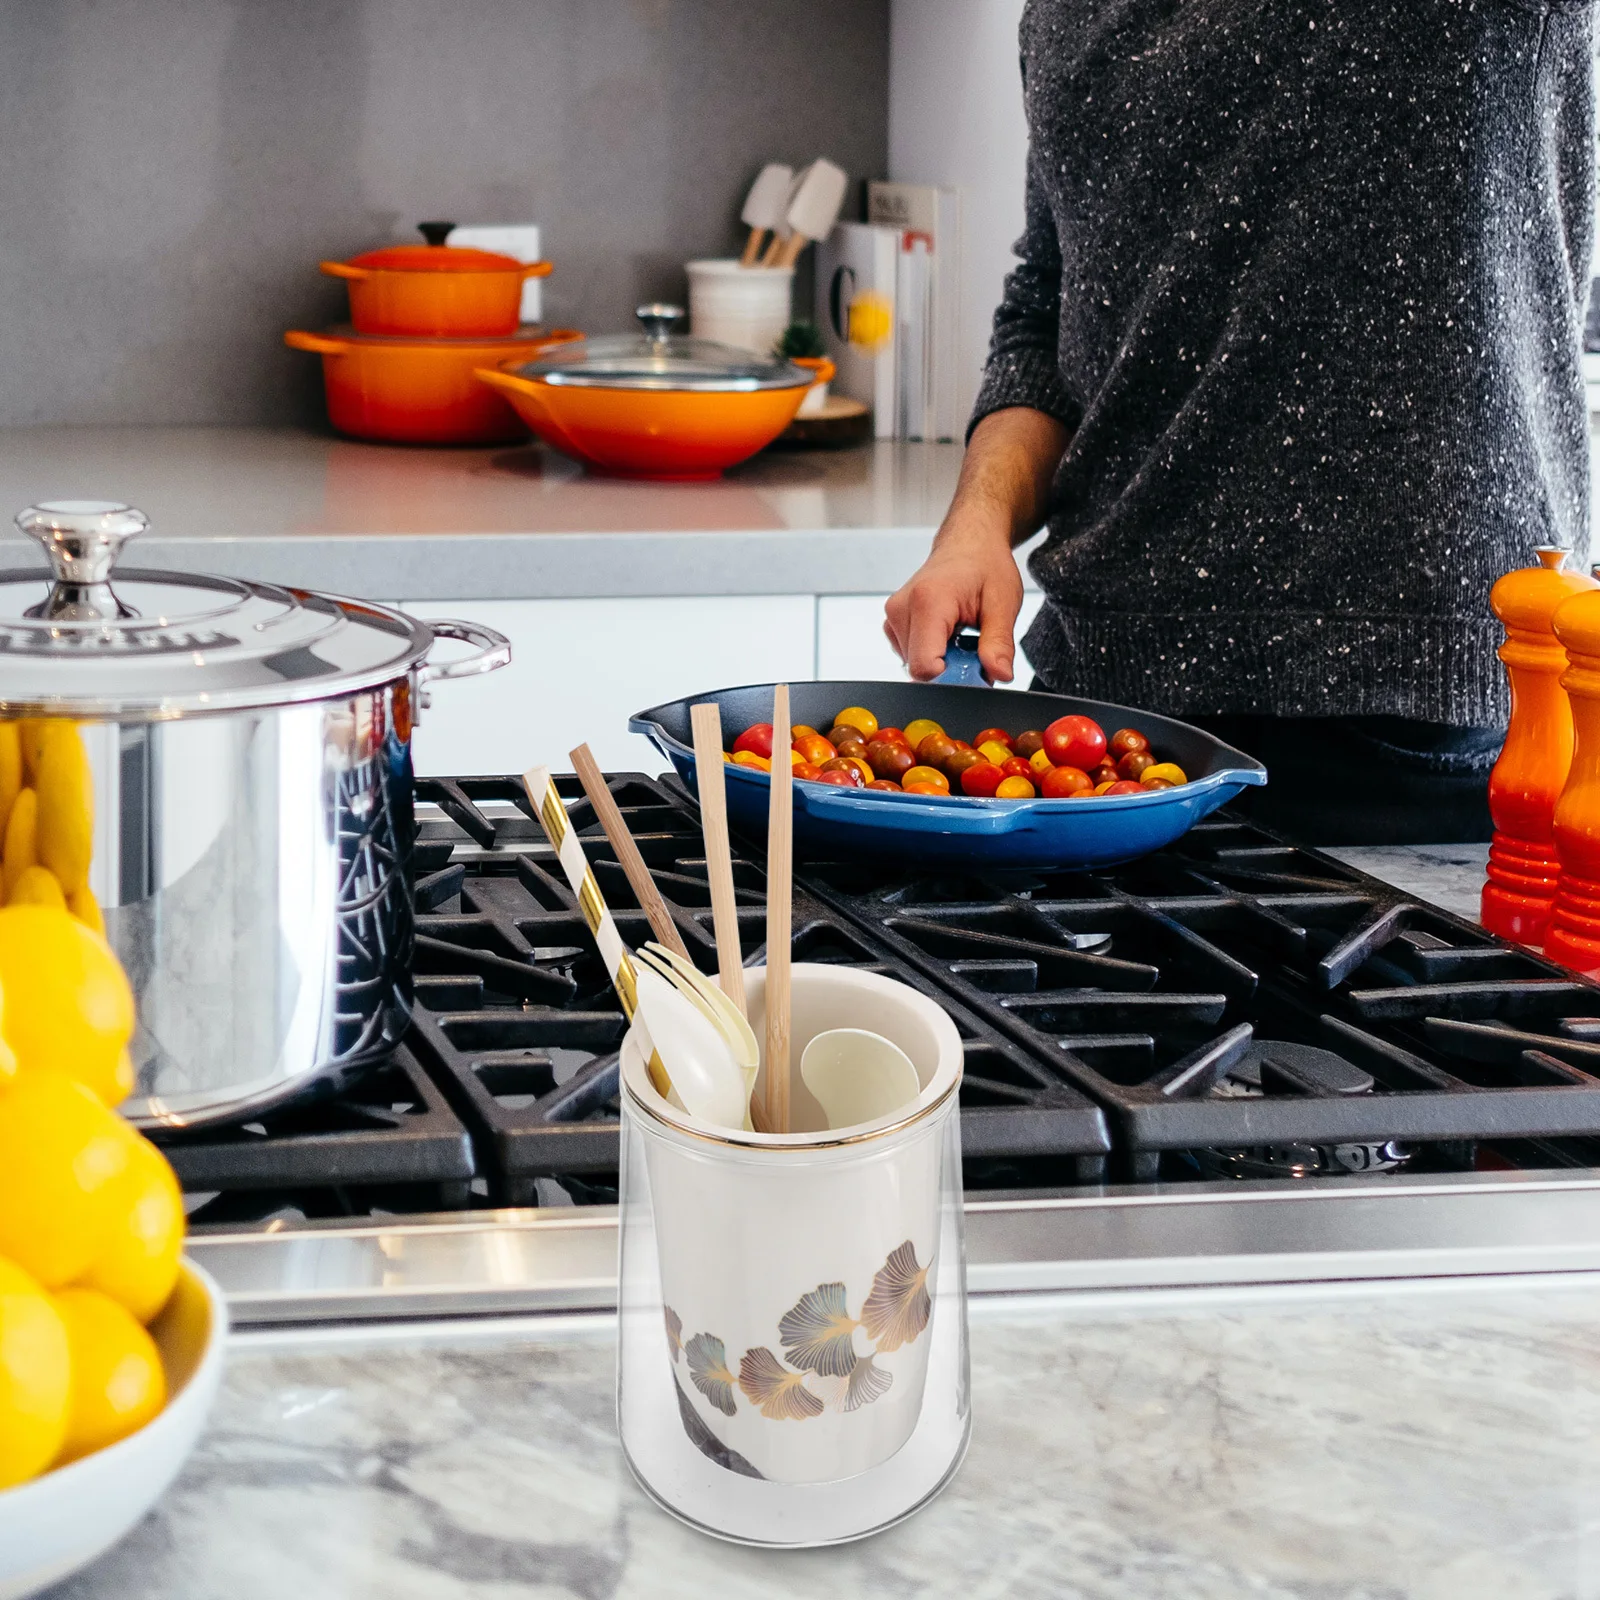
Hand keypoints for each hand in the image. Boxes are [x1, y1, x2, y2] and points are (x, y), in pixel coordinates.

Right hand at [884, 406, 1067, 682]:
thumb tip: (1000, 674)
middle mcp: (902, 608)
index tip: (976, 670)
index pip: (924, 667)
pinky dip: (933, 652)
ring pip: (915, 664)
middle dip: (951, 670)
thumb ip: (999, 642)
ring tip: (962, 634)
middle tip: (975, 646)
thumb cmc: (986, 565)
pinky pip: (911, 654)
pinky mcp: (893, 622)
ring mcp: (894, 616)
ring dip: (942, 661)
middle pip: (919, 669)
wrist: (969, 541)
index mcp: (928, 601)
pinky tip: (949, 633)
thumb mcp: (1004, 602)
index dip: (952, 679)